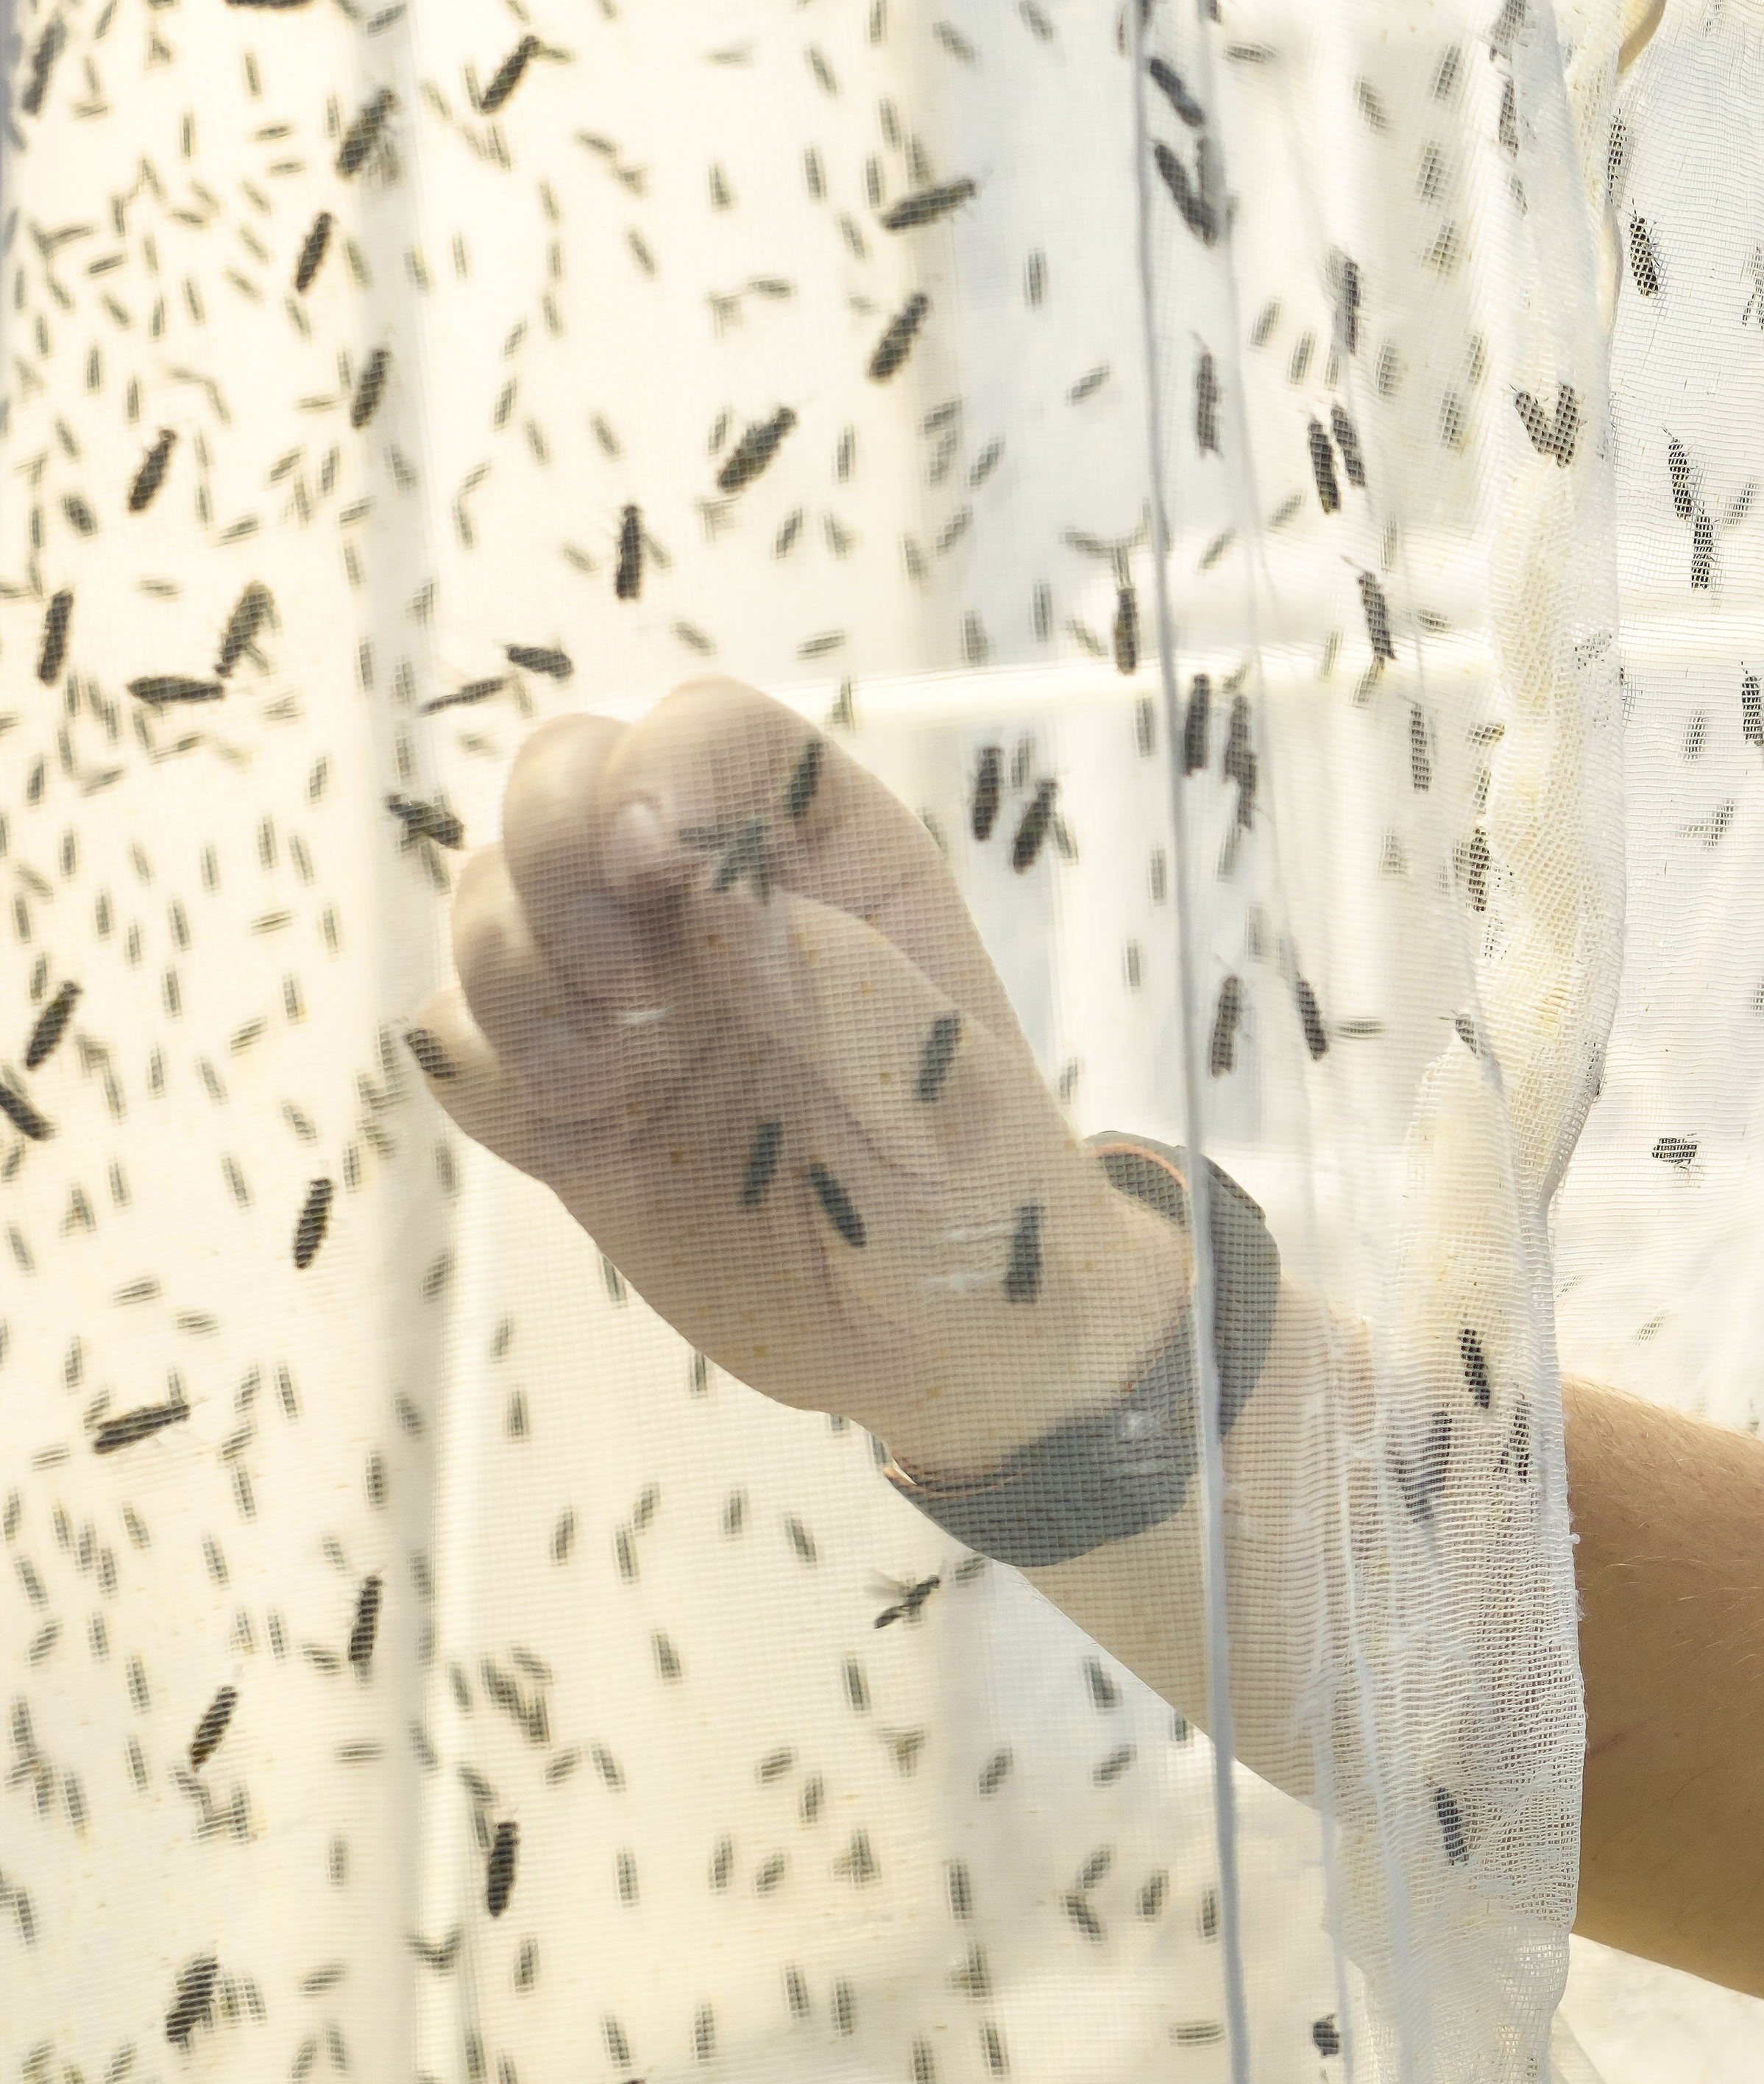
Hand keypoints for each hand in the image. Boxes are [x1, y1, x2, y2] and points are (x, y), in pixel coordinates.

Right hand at [410, 678, 1185, 1480]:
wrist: (945, 1350)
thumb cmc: (989, 1207)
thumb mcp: (959, 1114)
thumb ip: (855, 998)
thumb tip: (722, 884)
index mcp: (835, 865)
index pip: (717, 733)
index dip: (660, 762)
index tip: (649, 860)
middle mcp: (714, 904)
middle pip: (564, 775)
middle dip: (548, 854)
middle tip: (616, 980)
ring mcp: (627, 995)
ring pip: (488, 894)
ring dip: (507, 970)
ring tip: (601, 1076)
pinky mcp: (563, 1097)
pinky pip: (455, 1033)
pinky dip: (480, 1065)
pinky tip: (571, 1134)